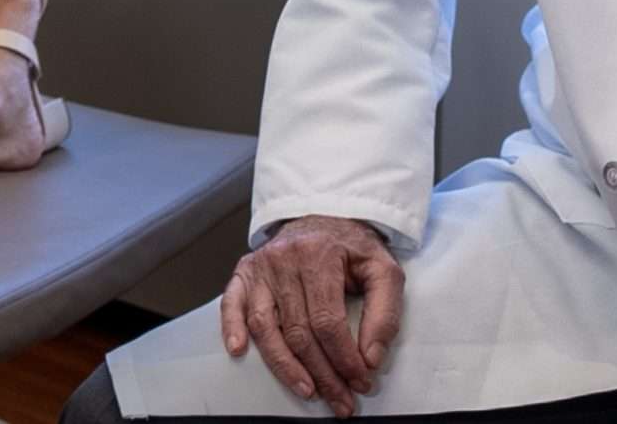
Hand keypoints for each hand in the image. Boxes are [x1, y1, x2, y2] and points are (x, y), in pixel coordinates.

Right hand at [218, 216, 403, 417]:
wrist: (323, 216)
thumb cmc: (352, 247)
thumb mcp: (383, 270)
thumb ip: (385, 313)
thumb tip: (371, 357)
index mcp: (319, 255)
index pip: (328, 322)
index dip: (345, 358)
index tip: (361, 380)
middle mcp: (284, 259)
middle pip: (299, 331)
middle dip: (323, 373)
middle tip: (341, 398)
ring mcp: (261, 266)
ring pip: (266, 326)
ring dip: (285, 366)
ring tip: (308, 390)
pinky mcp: (245, 271)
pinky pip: (231, 303)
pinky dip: (232, 328)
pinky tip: (239, 351)